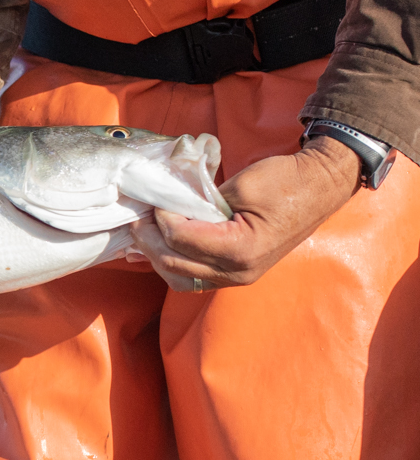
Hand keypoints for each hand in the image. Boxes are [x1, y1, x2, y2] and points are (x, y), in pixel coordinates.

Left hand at [129, 136, 360, 290]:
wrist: (321, 186)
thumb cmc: (286, 181)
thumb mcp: (240, 185)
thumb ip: (202, 202)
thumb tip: (170, 206)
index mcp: (241, 250)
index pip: (181, 240)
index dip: (162, 218)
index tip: (155, 199)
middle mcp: (239, 272)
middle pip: (175, 265)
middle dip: (149, 240)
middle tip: (136, 217)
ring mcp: (240, 276)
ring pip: (182, 279)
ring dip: (158, 257)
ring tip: (145, 232)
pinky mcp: (238, 272)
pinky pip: (197, 276)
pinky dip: (175, 262)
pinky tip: (161, 245)